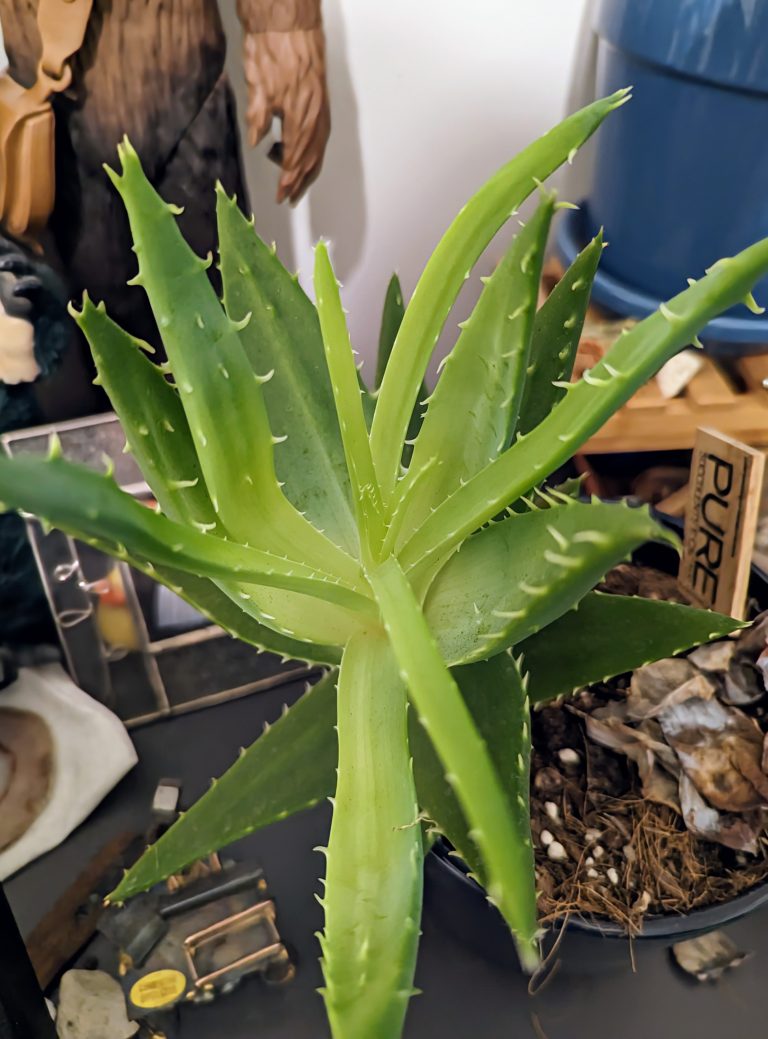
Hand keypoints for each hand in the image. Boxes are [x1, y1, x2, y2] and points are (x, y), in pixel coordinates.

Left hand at [242, 28, 330, 203]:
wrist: (289, 21)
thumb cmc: (274, 48)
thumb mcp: (257, 87)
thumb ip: (258, 119)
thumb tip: (257, 141)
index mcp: (299, 117)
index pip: (294, 160)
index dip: (287, 181)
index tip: (281, 195)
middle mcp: (315, 116)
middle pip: (311, 160)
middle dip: (300, 181)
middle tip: (290, 196)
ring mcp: (321, 108)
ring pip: (318, 149)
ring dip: (309, 169)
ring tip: (298, 182)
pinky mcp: (321, 100)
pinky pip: (321, 135)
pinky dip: (314, 151)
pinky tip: (306, 153)